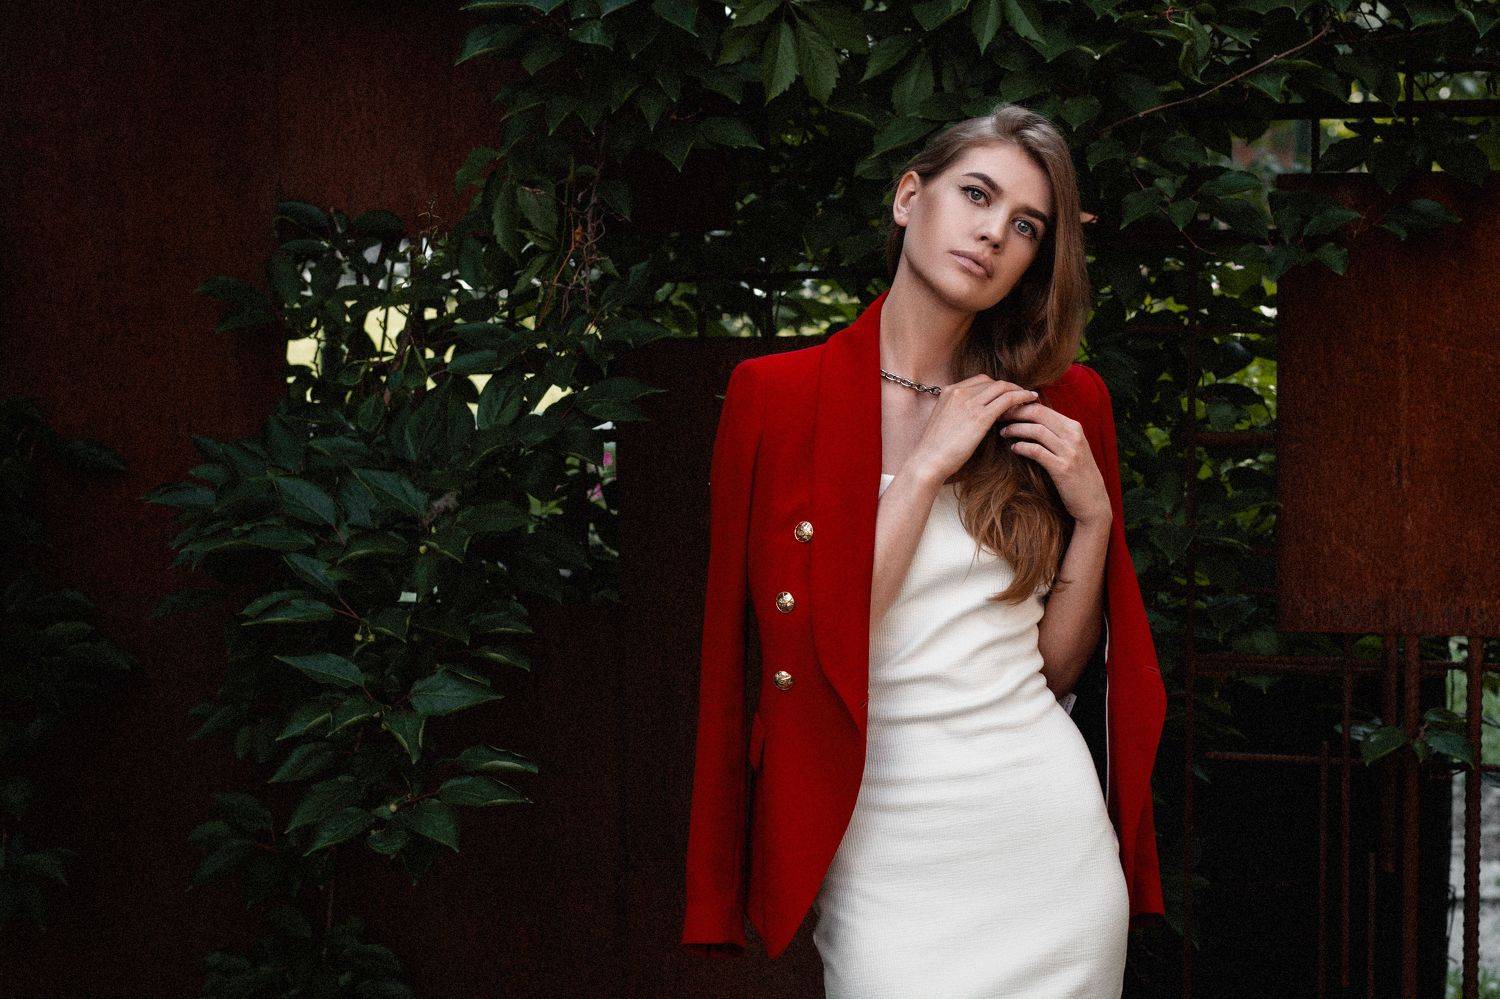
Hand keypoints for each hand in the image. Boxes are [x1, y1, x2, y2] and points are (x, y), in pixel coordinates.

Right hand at [908, 374, 1036, 484]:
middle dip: (1009, 387)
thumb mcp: (944, 421)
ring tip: (1029, 398)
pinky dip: (1022, 397)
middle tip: (1021, 396)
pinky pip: (1008, 399)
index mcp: (949, 391)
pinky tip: (1030, 400)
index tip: (1006, 394)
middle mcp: (959, 392)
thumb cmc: (935, 449)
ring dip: (1018, 391)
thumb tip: (975, 415)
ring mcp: (970, 403)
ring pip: (1002, 387)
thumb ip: (958, 411)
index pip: (979, 380)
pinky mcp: (980, 417)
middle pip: (992, 381)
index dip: (996, 386)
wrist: (928, 460)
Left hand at [999, 401, 1111, 525]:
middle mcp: (1073, 436)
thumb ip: (1055, 434)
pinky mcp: (1063, 468)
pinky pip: (1037, 451)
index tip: (1005, 411)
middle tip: (998, 417)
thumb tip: (1029, 421)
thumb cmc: (1077, 475)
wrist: (1093, 502)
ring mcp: (1069, 452)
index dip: (1020, 407)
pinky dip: (1022, 447)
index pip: (1043, 408)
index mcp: (1074, 427)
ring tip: (1003, 433)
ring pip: (1037, 430)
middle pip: (1038, 414)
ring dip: (1015, 429)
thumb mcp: (1071, 449)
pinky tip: (1013, 449)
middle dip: (1014, 413)